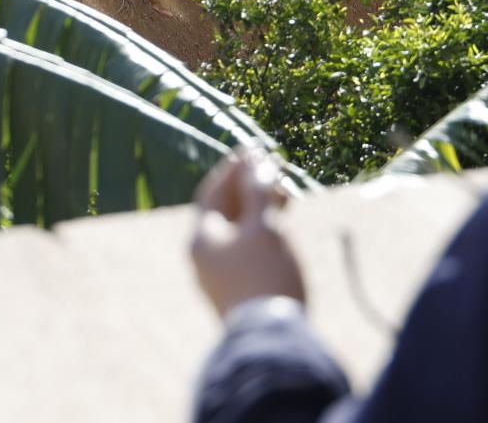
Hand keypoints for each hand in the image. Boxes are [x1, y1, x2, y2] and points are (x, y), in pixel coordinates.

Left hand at [190, 150, 305, 318]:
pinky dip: (263, 231)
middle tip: (275, 169)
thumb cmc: (265, 275)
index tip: (254, 150)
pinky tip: (282, 223)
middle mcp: (204, 256)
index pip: (213, 192)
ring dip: (260, 208)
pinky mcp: (238, 289)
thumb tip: (257, 165)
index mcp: (202, 238)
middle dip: (251, 187)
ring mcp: (220, 275)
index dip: (234, 168)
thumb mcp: (264, 226)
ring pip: (240, 230)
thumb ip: (259, 192)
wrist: (272, 338)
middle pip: (227, 210)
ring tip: (285, 193)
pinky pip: (247, 249)